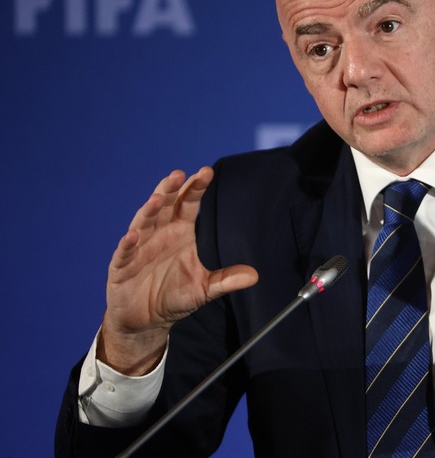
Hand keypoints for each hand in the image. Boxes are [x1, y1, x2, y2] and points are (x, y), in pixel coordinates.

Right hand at [98, 167, 257, 374]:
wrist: (147, 320)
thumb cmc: (175, 296)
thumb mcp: (204, 288)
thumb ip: (226, 279)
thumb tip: (254, 276)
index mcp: (181, 232)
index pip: (189, 204)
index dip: (196, 189)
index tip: (206, 172)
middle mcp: (159, 234)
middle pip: (164, 206)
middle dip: (170, 190)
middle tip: (178, 174)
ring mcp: (139, 248)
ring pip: (143, 223)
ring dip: (149, 210)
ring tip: (158, 199)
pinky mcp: (121, 267)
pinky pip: (124, 253)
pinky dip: (127, 244)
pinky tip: (132, 235)